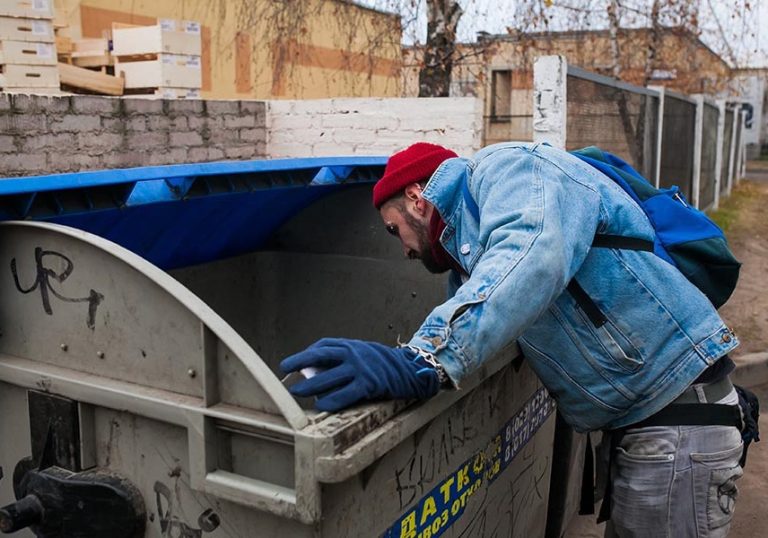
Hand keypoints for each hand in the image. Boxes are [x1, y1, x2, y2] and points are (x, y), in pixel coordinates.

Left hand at [280, 338, 439, 411]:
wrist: (409, 368)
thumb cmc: (380, 364)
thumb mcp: (360, 354)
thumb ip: (340, 361)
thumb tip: (314, 374)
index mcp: (349, 345)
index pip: (321, 347)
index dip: (303, 356)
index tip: (288, 365)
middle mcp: (352, 354)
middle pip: (319, 358)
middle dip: (300, 366)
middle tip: (287, 376)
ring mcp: (359, 369)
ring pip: (328, 378)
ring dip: (311, 386)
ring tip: (298, 392)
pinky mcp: (368, 384)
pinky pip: (345, 394)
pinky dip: (331, 401)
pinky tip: (322, 405)